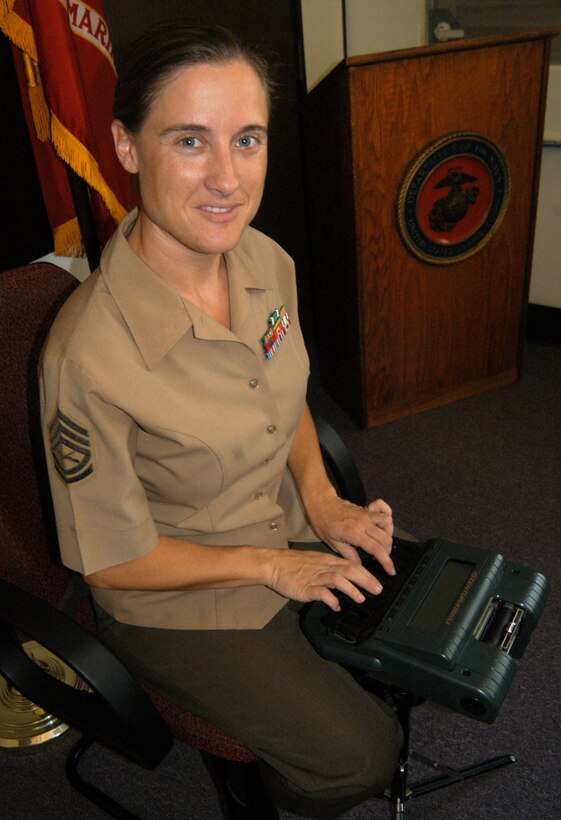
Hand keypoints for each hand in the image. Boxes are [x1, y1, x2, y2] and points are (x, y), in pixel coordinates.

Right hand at [266, 547, 382, 610]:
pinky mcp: (306, 587)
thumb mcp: (314, 561)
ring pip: (338, 579)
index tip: (377, 581)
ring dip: (352, 589)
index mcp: (327, 560)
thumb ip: (329, 569)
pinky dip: (331, 600)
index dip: (366, 573)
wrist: (273, 564)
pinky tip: (336, 606)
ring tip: (361, 598)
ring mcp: (315, 577)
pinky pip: (322, 593)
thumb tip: (343, 579)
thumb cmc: (291, 564)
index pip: (351, 564)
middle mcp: (324, 567)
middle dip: (366, 580)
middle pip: (349, 570)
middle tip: (378, 589)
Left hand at [306, 493, 394, 576]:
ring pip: (388, 525)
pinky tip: (383, 525)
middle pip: (386, 539)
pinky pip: (384, 510)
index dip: (386, 562)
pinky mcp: (367, 510)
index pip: (377, 549)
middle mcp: (364, 523)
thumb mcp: (332, 543)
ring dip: (388, 537)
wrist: (321, 504)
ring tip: (381, 545)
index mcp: (355, 533)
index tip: (391, 571)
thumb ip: (348, 555)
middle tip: (381, 560)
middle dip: (387, 552)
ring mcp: (367, 515)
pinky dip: (387, 517)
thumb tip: (360, 566)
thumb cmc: (323, 523)